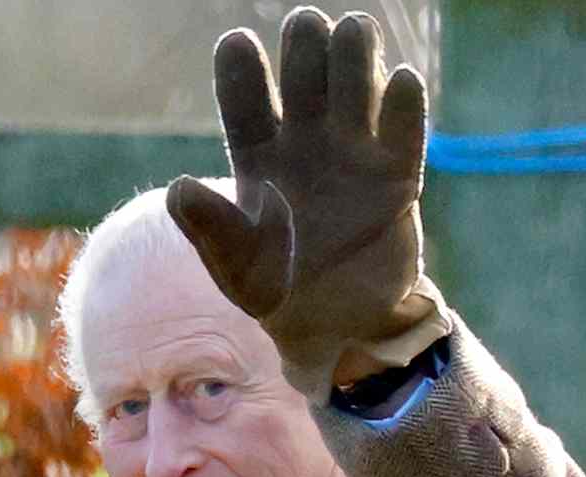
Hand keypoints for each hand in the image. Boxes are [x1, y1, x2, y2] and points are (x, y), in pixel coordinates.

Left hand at [168, 6, 447, 397]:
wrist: (339, 328)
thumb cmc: (278, 294)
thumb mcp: (236, 269)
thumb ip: (210, 228)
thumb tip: (180, 188)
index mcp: (256, 150)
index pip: (242, 81)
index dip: (240, 59)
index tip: (241, 49)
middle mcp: (304, 136)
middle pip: (306, 52)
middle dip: (308, 40)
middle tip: (312, 66)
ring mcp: (352, 148)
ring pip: (355, 63)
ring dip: (357, 49)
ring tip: (357, 74)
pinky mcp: (397, 172)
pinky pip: (404, 117)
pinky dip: (404, 95)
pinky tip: (398, 89)